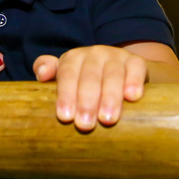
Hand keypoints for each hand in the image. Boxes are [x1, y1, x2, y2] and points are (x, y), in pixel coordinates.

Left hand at [33, 45, 147, 131]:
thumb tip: (42, 74)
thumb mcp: (66, 77)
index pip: (67, 74)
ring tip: (107, 120)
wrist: (123, 73)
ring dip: (110, 97)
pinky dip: (134, 81)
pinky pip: (136, 68)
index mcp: (73, 58)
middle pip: (89, 77)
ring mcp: (116, 56)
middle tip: (84, 125)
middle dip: (86, 101)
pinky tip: (132, 97)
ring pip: (112, 75)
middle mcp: (94, 54)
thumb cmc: (87, 82)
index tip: (65, 116)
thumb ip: (49, 72)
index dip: (66, 95)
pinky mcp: (136, 61)